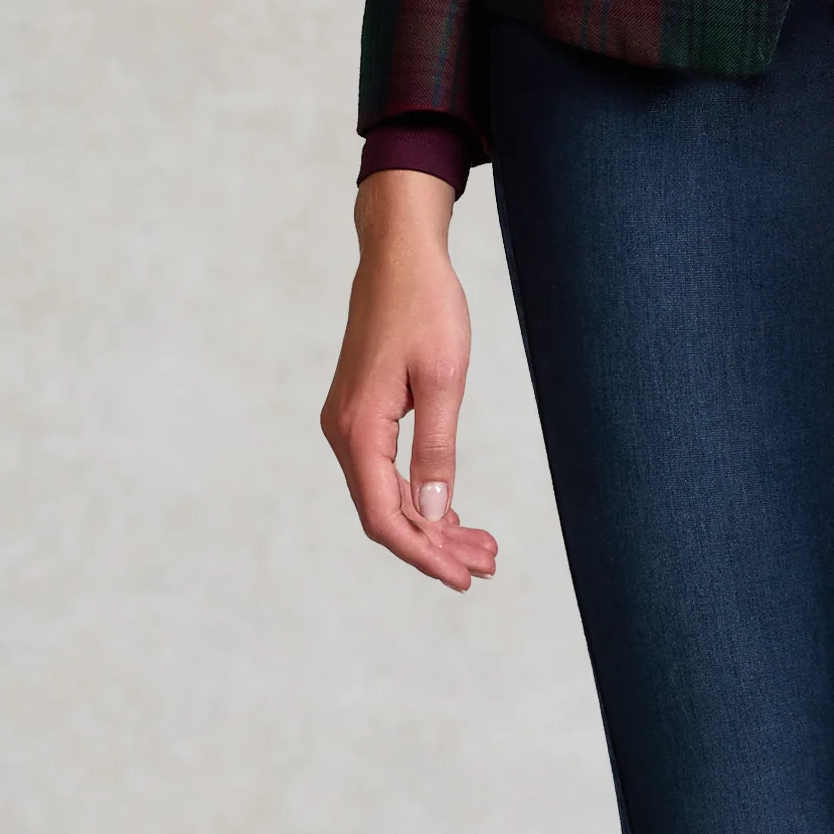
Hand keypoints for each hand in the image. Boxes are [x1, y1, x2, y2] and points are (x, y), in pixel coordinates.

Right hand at [322, 170, 497, 591]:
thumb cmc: (425, 306)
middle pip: (387, 513)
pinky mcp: (363, 415)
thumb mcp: (443, 380)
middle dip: (437, 545)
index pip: (385, 516)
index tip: (464, 578)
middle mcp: (344, 432)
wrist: (399, 255)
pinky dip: (422, 496)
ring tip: (484, 548)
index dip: (424, 554)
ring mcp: (350, 425)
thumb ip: (438, 449)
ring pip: (389, 496)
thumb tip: (436, 512)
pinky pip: (387, 472)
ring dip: (434, 524)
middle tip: (489, 565)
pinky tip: (454, 513)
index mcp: (358, 429)